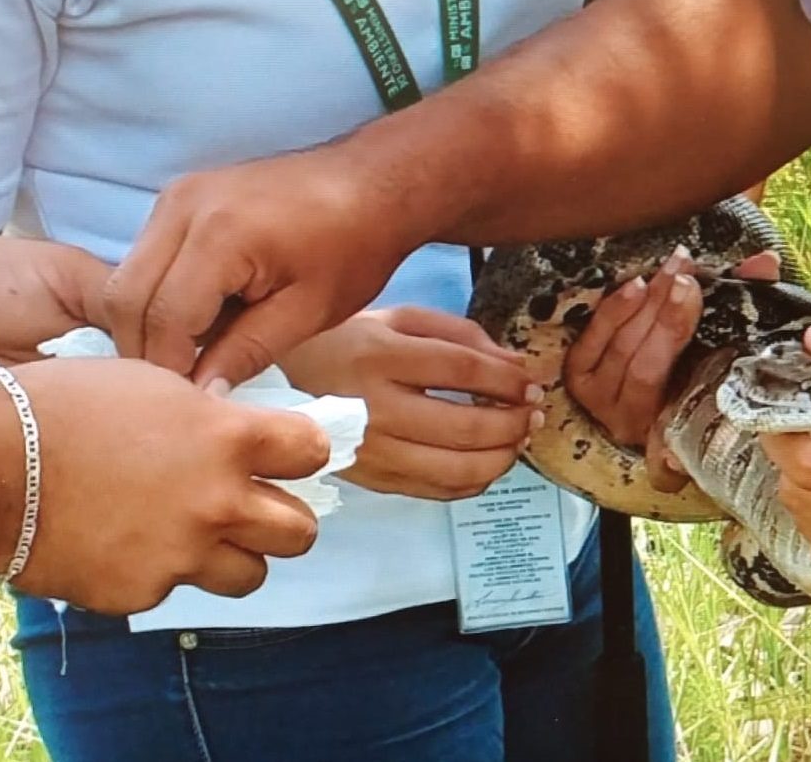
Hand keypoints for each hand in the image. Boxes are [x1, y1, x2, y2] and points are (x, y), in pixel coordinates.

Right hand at [0, 358, 327, 614]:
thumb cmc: (62, 405)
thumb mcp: (153, 385)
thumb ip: (208, 416)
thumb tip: (233, 427)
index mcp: (227, 438)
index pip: (312, 452)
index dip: (303, 452)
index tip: (288, 454)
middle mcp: (217, 501)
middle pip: (301, 533)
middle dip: (283, 521)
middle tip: (255, 510)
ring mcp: (181, 553)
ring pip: (250, 576)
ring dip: (232, 557)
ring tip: (194, 535)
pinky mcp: (141, 593)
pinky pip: (173, 590)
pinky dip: (156, 571)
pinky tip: (120, 543)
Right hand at [104, 153, 424, 388]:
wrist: (371, 183)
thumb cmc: (353, 247)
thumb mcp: (307, 312)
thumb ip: (246, 353)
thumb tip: (200, 397)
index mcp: (220, 235)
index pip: (165, 319)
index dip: (169, 370)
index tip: (187, 409)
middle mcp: (183, 207)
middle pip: (126, 297)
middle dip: (144, 351)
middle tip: (178, 392)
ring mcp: (176, 197)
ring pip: (127, 278)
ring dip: (147, 325)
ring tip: (187, 361)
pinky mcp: (179, 199)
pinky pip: (145, 259)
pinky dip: (157, 298)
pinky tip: (194, 326)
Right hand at [279, 307, 541, 499]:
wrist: (276, 387)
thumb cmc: (342, 344)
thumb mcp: (396, 319)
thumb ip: (459, 336)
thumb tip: (515, 364)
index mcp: (381, 355)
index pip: (463, 371)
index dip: (509, 380)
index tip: (533, 382)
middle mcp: (375, 407)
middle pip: (466, 425)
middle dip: (515, 422)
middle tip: (534, 414)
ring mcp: (372, 451)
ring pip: (457, 469)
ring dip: (503, 457)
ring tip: (518, 440)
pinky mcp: (373, 480)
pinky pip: (437, 492)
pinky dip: (475, 482)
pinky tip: (488, 463)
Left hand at [564, 248, 781, 491]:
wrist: (636, 388)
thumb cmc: (689, 363)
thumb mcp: (717, 347)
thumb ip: (742, 307)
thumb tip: (765, 261)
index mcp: (675, 421)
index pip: (685, 389)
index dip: (694, 351)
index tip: (704, 308)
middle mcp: (634, 420)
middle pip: (648, 364)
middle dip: (669, 317)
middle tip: (686, 279)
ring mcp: (600, 400)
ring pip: (623, 350)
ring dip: (646, 305)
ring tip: (669, 272)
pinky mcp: (576, 377)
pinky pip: (593, 342)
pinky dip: (614, 312)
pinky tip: (634, 285)